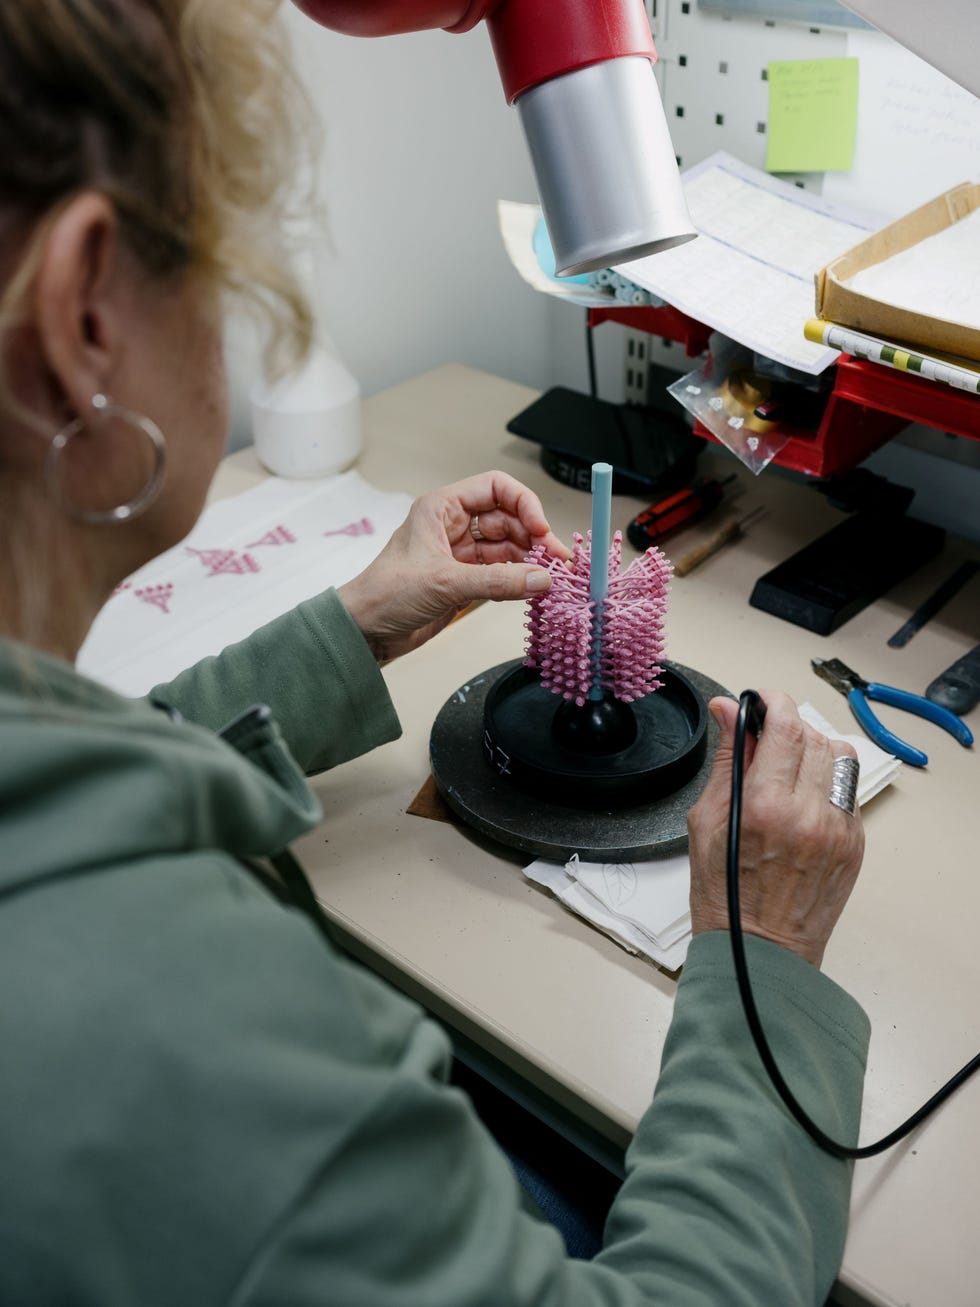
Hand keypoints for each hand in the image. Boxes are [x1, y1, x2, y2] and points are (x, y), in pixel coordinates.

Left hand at [337, 470, 569, 662]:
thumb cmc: (385, 594)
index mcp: (442, 508)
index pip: (495, 487)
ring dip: (530, 561)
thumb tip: (541, 578)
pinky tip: (534, 589)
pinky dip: (519, 580)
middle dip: (534, 537)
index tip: (541, 529)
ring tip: (551, 578)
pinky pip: (501, 574)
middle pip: (508, 519)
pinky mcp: (464, 581)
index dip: (523, 504)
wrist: (365, 631)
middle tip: (557, 560)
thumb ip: (497, 581)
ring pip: (507, 548)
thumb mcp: (444, 583)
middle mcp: (453, 526)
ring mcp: (460, 554)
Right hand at [687, 691, 864, 967]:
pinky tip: (799, 800)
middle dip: (786, 727)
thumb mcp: (705, 821)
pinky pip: (847, 790)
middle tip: (762, 739)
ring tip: (785, 769)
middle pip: (812, 736)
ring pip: (839, 757)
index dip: (772, 702)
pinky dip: (824, 782)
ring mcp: (839, 829)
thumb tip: (729, 713)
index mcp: (767, 808)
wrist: (761, 951)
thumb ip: (725, 760)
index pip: (784, 727)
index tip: (759, 701)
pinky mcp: (854, 842)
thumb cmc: (726, 896)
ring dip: (811, 751)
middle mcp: (809, 814)